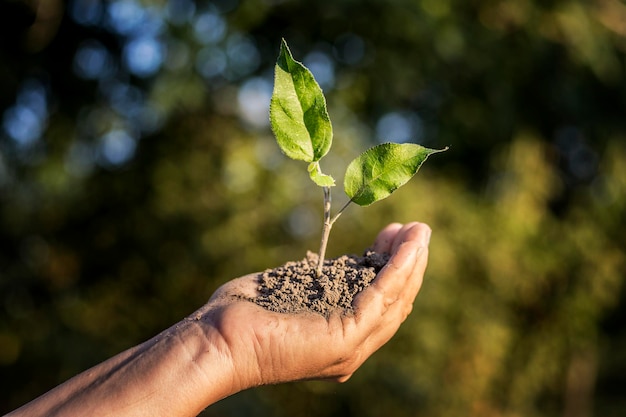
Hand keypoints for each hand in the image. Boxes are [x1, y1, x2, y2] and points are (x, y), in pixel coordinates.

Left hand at [198, 222, 430, 389]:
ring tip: (421, 231)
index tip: (391, 236)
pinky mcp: (346, 339)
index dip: (391, 267)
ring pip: (395, 298)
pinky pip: (382, 296)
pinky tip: (407, 244)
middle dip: (408, 262)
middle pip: (395, 301)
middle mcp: (351, 347)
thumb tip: (335, 261)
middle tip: (416, 230)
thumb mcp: (294, 289)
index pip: (378, 302)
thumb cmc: (245, 314)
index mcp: (339, 336)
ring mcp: (351, 347)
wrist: (219, 340)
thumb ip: (320, 281)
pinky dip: (398, 268)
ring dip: (411, 261)